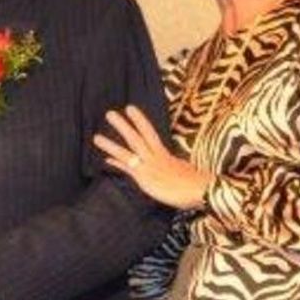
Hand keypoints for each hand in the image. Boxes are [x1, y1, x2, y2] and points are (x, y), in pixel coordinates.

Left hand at [92, 105, 210, 209]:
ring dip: (111, 145)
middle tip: (110, 113)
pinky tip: (106, 160)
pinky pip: (130, 169)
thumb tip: (177, 168)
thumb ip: (176, 168)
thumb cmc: (198, 184)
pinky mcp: (147, 179)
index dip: (140, 121)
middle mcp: (157, 157)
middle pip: (137, 137)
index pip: (150, 134)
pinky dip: (118, 165)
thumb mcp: (185, 171)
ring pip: (128, 151)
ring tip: (96, 137)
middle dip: (124, 125)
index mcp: (166, 155)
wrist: (204, 190)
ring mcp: (151, 167)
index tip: (130, 109)